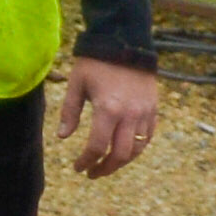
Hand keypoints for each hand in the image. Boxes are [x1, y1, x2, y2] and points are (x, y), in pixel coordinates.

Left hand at [55, 55, 159, 179]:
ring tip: (107, 165)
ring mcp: (144, 113)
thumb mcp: (77, 83)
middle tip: (92, 173)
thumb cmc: (96, 61)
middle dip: (105, 169)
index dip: (86, 161)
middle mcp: (129, 115)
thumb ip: (69, 111)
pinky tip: (124, 150)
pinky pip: (148, 137)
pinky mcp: (153, 109)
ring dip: (121, 162)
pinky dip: (136, 149)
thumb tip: (62, 137)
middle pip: (120, 155)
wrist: (125, 41)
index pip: (98, 147)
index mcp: (108, 109)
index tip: (78, 167)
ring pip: (137, 150)